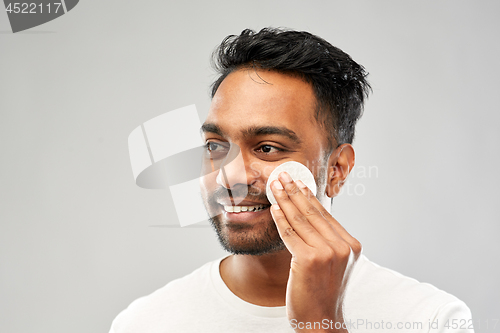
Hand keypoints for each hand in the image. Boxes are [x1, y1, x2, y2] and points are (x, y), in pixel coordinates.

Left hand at [270, 171, 361, 332]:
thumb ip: (326, 240)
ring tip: (275, 185)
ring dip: (285, 199)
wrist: (320, 320)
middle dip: (295, 191)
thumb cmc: (322, 292)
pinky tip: (274, 207)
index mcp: (351, 245)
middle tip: (283, 175)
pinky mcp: (308, 259)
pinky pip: (290, 234)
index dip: (310, 196)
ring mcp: (327, 253)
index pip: (326, 215)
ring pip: (300, 220)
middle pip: (313, 213)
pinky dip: (280, 219)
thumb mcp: (332, 263)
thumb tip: (309, 213)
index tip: (299, 182)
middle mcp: (342, 247)